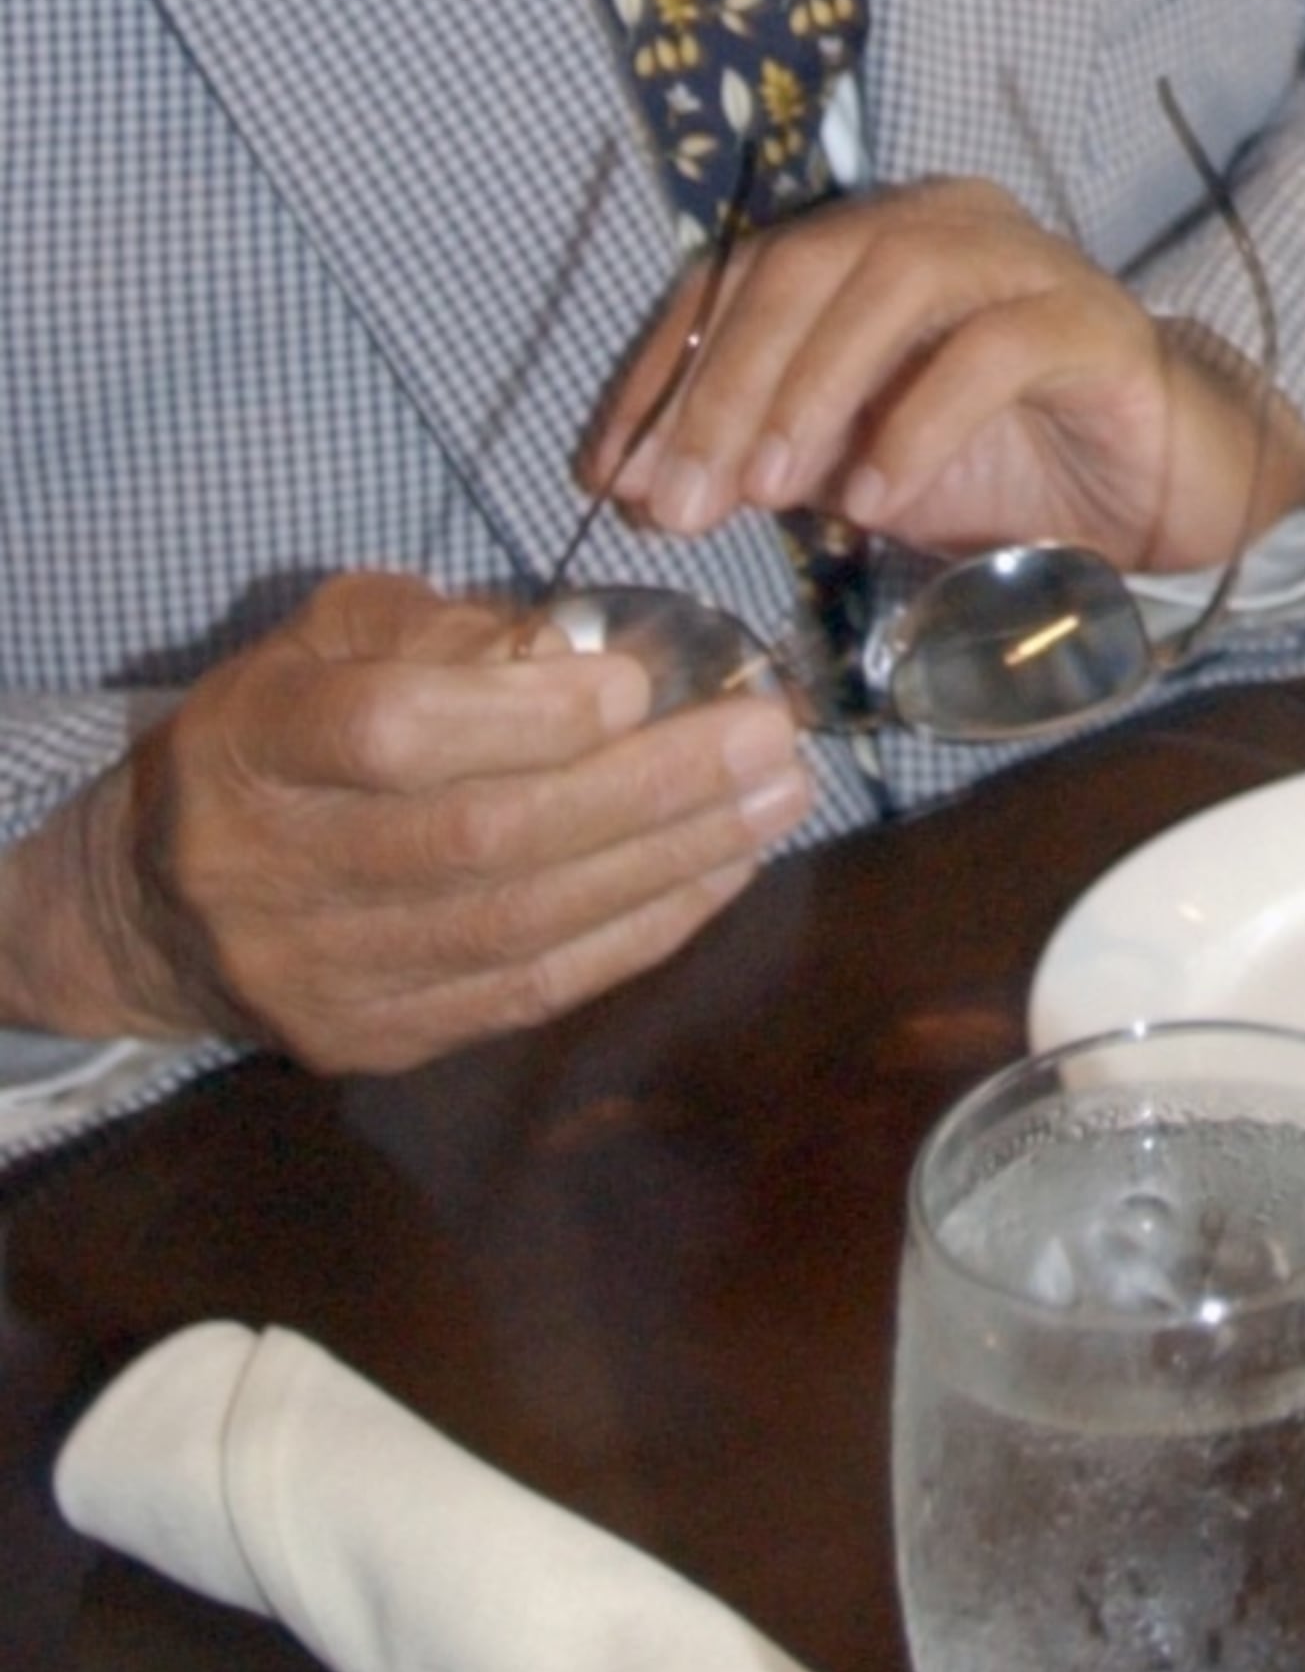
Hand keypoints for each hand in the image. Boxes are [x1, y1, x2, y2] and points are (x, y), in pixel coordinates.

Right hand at [0, 575, 810, 1073]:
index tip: (639, 682)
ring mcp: (317, 973)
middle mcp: (271, 870)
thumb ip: (445, 629)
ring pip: (518, 926)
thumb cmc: (288, 727)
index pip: (391, 734)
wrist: (163, 898)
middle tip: (768, 737)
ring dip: (670, 862)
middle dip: (647, 789)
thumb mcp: (337, 637)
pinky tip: (718, 874)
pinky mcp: (368, 1042)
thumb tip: (575, 654)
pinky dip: (638, 931)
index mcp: (254, 742)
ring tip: (774, 800)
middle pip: (480, 838)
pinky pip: (526, 992)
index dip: (523, 715)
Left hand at [578, 181, 1304, 576]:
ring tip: (765, 493)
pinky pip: (995, 349)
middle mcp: (945, 223)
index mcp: (875, 239)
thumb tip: (640, 481)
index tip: (610, 472)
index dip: (666, 366)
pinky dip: (920, 420)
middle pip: (807, 266)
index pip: (742, 272)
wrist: (1157, 490)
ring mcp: (1025, 263)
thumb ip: (760, 455)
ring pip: (896, 282)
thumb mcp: (848, 463)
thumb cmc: (999, 461)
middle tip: (675, 499)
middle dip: (725, 385)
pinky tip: (875, 500)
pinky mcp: (1091, 323)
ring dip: (812, 387)